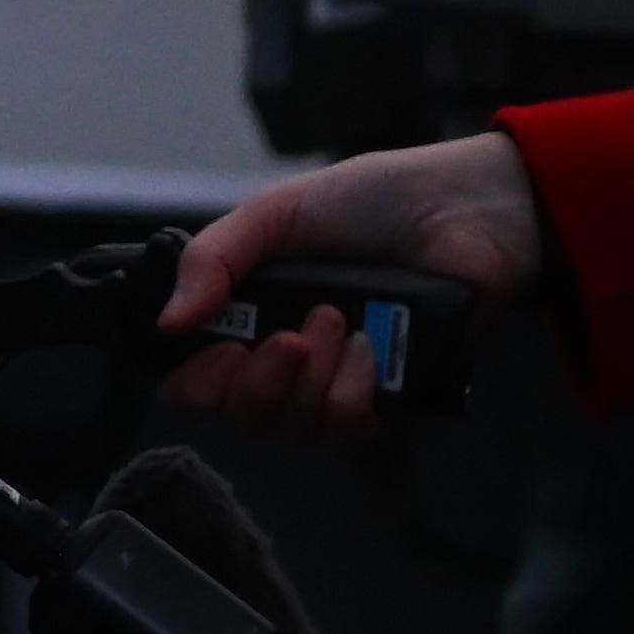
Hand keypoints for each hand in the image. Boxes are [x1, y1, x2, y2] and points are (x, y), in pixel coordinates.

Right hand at [153, 131, 542, 446]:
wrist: (466, 208)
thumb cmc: (372, 201)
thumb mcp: (275, 213)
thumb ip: (213, 259)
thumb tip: (167, 322)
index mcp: (250, 315)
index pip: (196, 383)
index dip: (196, 383)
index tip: (220, 349)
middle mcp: (288, 359)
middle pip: (241, 418)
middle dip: (256, 384)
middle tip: (289, 337)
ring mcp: (339, 382)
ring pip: (293, 430)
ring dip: (309, 381)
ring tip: (338, 322)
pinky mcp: (392, 399)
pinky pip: (350, 433)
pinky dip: (351, 396)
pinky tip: (369, 349)